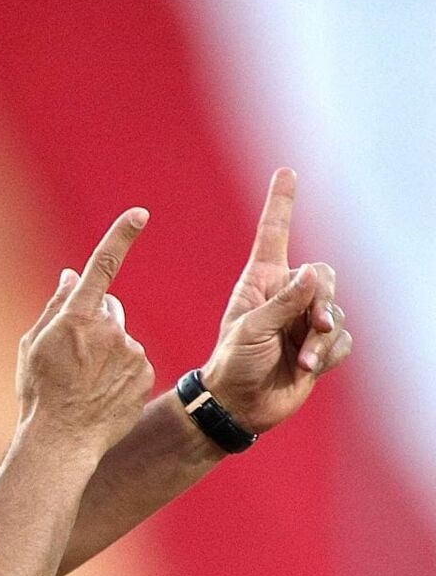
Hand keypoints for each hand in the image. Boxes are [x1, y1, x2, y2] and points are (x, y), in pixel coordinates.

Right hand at [16, 208, 155, 456]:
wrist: (62, 440)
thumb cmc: (38, 393)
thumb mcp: (32, 346)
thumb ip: (55, 306)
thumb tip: (72, 276)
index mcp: (76, 317)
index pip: (102, 265)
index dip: (121, 236)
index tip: (139, 214)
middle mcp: (108, 328)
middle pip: (109, 308)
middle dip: (96, 321)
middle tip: (75, 357)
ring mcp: (131, 350)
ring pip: (121, 338)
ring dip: (107, 352)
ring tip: (86, 384)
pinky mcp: (145, 372)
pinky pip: (134, 361)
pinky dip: (121, 372)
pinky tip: (103, 394)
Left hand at [202, 169, 351, 433]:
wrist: (238, 404)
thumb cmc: (232, 362)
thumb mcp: (251, 328)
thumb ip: (284, 302)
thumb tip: (313, 275)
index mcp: (260, 280)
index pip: (274, 233)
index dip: (281, 203)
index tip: (286, 171)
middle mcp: (285, 295)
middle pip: (323, 275)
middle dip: (323, 299)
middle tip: (312, 325)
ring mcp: (304, 321)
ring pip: (336, 312)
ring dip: (322, 337)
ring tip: (301, 358)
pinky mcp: (319, 347)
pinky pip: (343, 340)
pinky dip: (329, 354)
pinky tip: (307, 368)